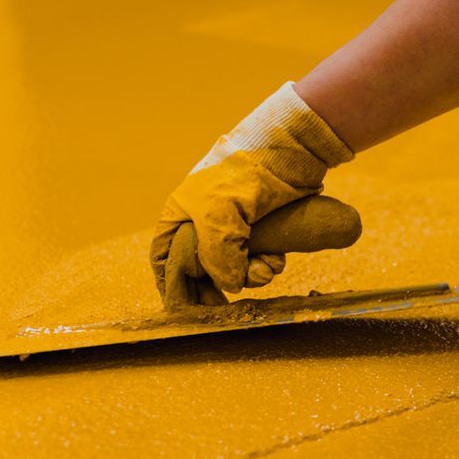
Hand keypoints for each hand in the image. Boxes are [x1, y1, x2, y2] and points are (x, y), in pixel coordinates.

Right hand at [150, 83, 355, 308]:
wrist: (292, 150)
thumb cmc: (244, 175)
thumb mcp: (220, 215)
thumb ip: (216, 255)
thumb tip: (229, 286)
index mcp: (181, 214)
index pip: (165, 258)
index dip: (173, 285)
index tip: (188, 308)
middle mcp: (204, 222)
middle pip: (203, 270)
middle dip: (220, 286)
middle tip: (228, 305)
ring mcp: (235, 227)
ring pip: (234, 269)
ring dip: (251, 276)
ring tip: (266, 267)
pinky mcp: (263, 230)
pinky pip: (259, 261)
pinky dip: (267, 266)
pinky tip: (277, 259)